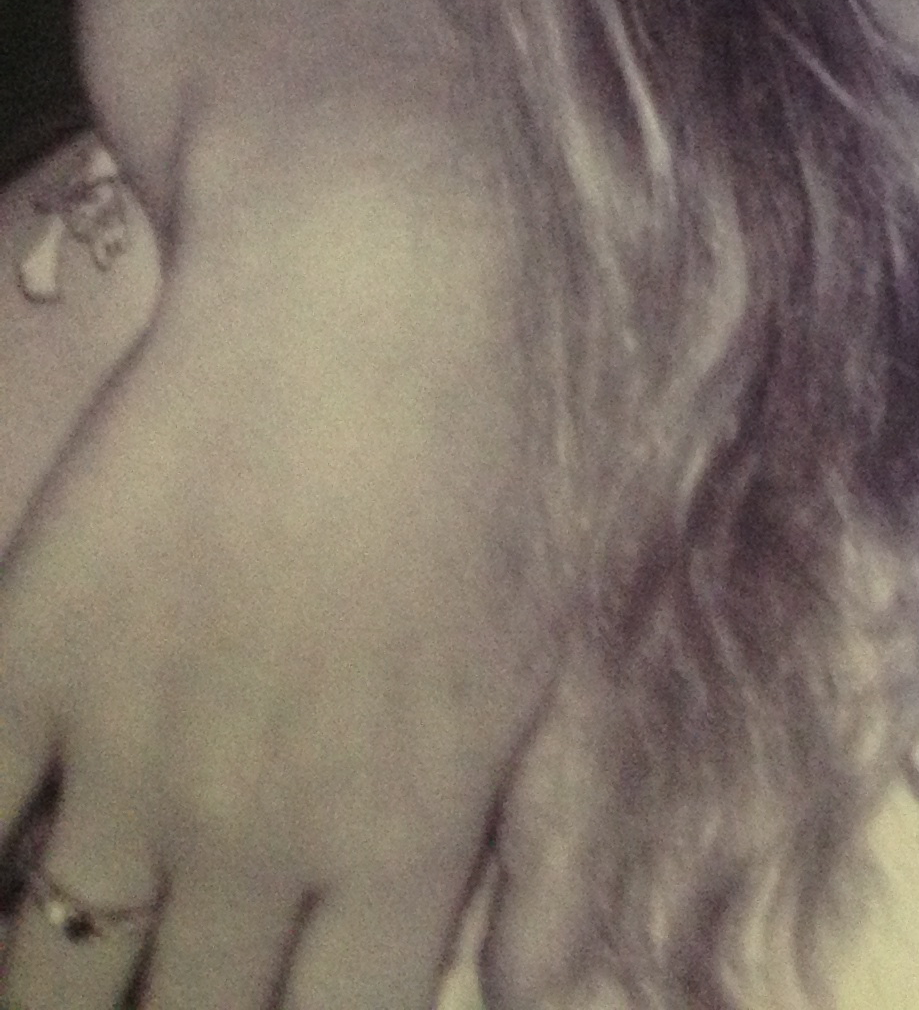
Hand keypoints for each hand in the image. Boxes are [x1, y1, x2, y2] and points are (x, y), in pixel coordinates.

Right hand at [0, 122, 544, 1009]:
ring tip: (67, 966)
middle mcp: (266, 822)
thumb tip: (546, 981)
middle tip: (171, 1000)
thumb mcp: (569, 646)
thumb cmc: (519, 439)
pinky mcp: (33, 650)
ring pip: (49, 956)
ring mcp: (133, 744)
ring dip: (54, 975)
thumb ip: (548, 835)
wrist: (382, 278)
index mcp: (411, 828)